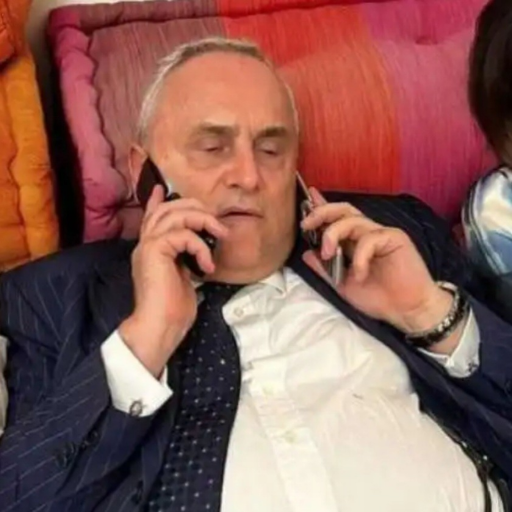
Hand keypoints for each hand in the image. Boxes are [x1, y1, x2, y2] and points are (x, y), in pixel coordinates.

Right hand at [119, 186, 228, 376]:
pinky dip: (200, 246)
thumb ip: (186, 261)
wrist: (160, 328)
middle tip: (214, 220)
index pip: (152, 218)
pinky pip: (182, 234)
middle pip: (167, 209)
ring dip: (202, 220)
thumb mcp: (184, 279)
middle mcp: (146, 245)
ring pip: (174, 214)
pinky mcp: (154, 251)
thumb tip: (200, 254)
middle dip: (194, 207)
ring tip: (220, 235)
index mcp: (151, 251)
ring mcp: (148, 247)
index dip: (157, 201)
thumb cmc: (173, 311)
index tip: (163, 189)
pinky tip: (207, 266)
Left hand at [301, 189, 454, 337]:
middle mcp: (366, 233)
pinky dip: (359, 257)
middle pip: (343, 210)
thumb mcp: (342, 285)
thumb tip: (305, 253)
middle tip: (306, 225)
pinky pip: (370, 239)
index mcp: (354, 241)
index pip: (336, 218)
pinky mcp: (395, 238)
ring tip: (327, 255)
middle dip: (321, 212)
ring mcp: (381, 234)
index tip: (306, 200)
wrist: (407, 311)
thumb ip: (324, 269)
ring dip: (333, 234)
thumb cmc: (378, 298)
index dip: (321, 207)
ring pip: (352, 220)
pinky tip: (359, 275)